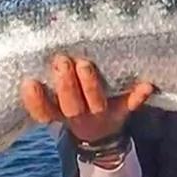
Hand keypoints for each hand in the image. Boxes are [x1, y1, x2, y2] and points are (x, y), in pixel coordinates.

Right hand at [20, 54, 154, 142]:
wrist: (100, 133)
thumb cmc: (72, 102)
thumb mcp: (54, 99)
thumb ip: (46, 80)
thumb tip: (35, 43)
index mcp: (59, 113)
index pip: (43, 111)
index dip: (35, 100)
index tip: (30, 82)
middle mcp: (79, 115)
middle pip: (70, 106)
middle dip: (65, 85)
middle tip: (62, 62)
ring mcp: (102, 114)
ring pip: (96, 103)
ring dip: (90, 85)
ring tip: (84, 65)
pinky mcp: (123, 109)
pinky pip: (132, 104)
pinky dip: (138, 96)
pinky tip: (146, 85)